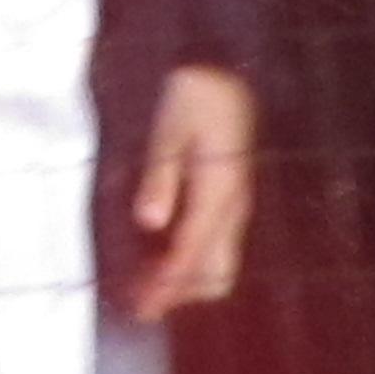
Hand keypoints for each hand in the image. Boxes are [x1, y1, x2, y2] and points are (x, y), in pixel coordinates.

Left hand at [126, 63, 254, 319]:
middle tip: (138, 298)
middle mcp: (233, 204)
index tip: (141, 308)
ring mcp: (235, 202)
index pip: (191, 254)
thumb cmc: (194, 90)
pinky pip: (215, 242)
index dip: (165, 286)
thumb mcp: (168, 127)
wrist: (224, 64)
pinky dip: (188, 257)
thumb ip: (159, 175)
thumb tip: (149, 221)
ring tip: (142, 281)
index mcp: (220, 190)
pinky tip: (159, 251)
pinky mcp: (230, 195)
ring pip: (218, 262)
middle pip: (215, 274)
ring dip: (184, 278)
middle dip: (180, 292)